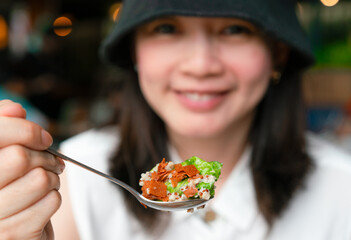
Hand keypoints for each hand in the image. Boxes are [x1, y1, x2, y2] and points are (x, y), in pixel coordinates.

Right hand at [0, 100, 64, 239]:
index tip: (42, 138)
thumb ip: (4, 129)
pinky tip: (43, 203)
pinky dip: (54, 199)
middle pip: (21, 157)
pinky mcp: (12, 236)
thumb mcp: (2, 156)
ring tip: (46, 184)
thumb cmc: (11, 189)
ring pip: (40, 180)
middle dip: (45, 157)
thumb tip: (15, 108)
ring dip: (52, 180)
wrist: (16, 233)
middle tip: (50, 163)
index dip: (25, 130)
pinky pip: (50, 202)